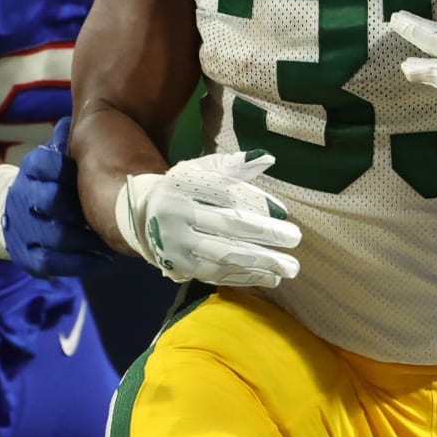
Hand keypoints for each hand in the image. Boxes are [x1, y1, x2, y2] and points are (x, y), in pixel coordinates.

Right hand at [2, 118, 115, 277]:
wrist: (13, 213)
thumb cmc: (53, 181)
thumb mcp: (59, 155)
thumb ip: (72, 142)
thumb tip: (83, 121)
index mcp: (31, 168)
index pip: (42, 161)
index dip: (66, 166)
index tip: (91, 171)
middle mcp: (22, 197)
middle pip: (49, 200)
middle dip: (81, 206)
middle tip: (110, 210)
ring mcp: (22, 229)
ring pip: (54, 235)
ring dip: (88, 238)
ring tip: (115, 238)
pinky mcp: (27, 256)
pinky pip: (52, 263)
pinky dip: (82, 263)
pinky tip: (106, 260)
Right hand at [114, 150, 300, 287]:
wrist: (141, 216)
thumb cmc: (182, 188)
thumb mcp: (200, 170)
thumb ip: (232, 165)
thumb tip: (266, 158)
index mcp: (183, 185)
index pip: (226, 193)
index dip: (257, 202)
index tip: (284, 213)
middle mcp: (176, 214)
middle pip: (227, 225)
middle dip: (265, 234)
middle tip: (296, 238)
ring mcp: (175, 244)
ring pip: (223, 255)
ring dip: (260, 263)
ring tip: (289, 268)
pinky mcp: (177, 267)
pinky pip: (215, 274)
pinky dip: (244, 277)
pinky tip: (269, 277)